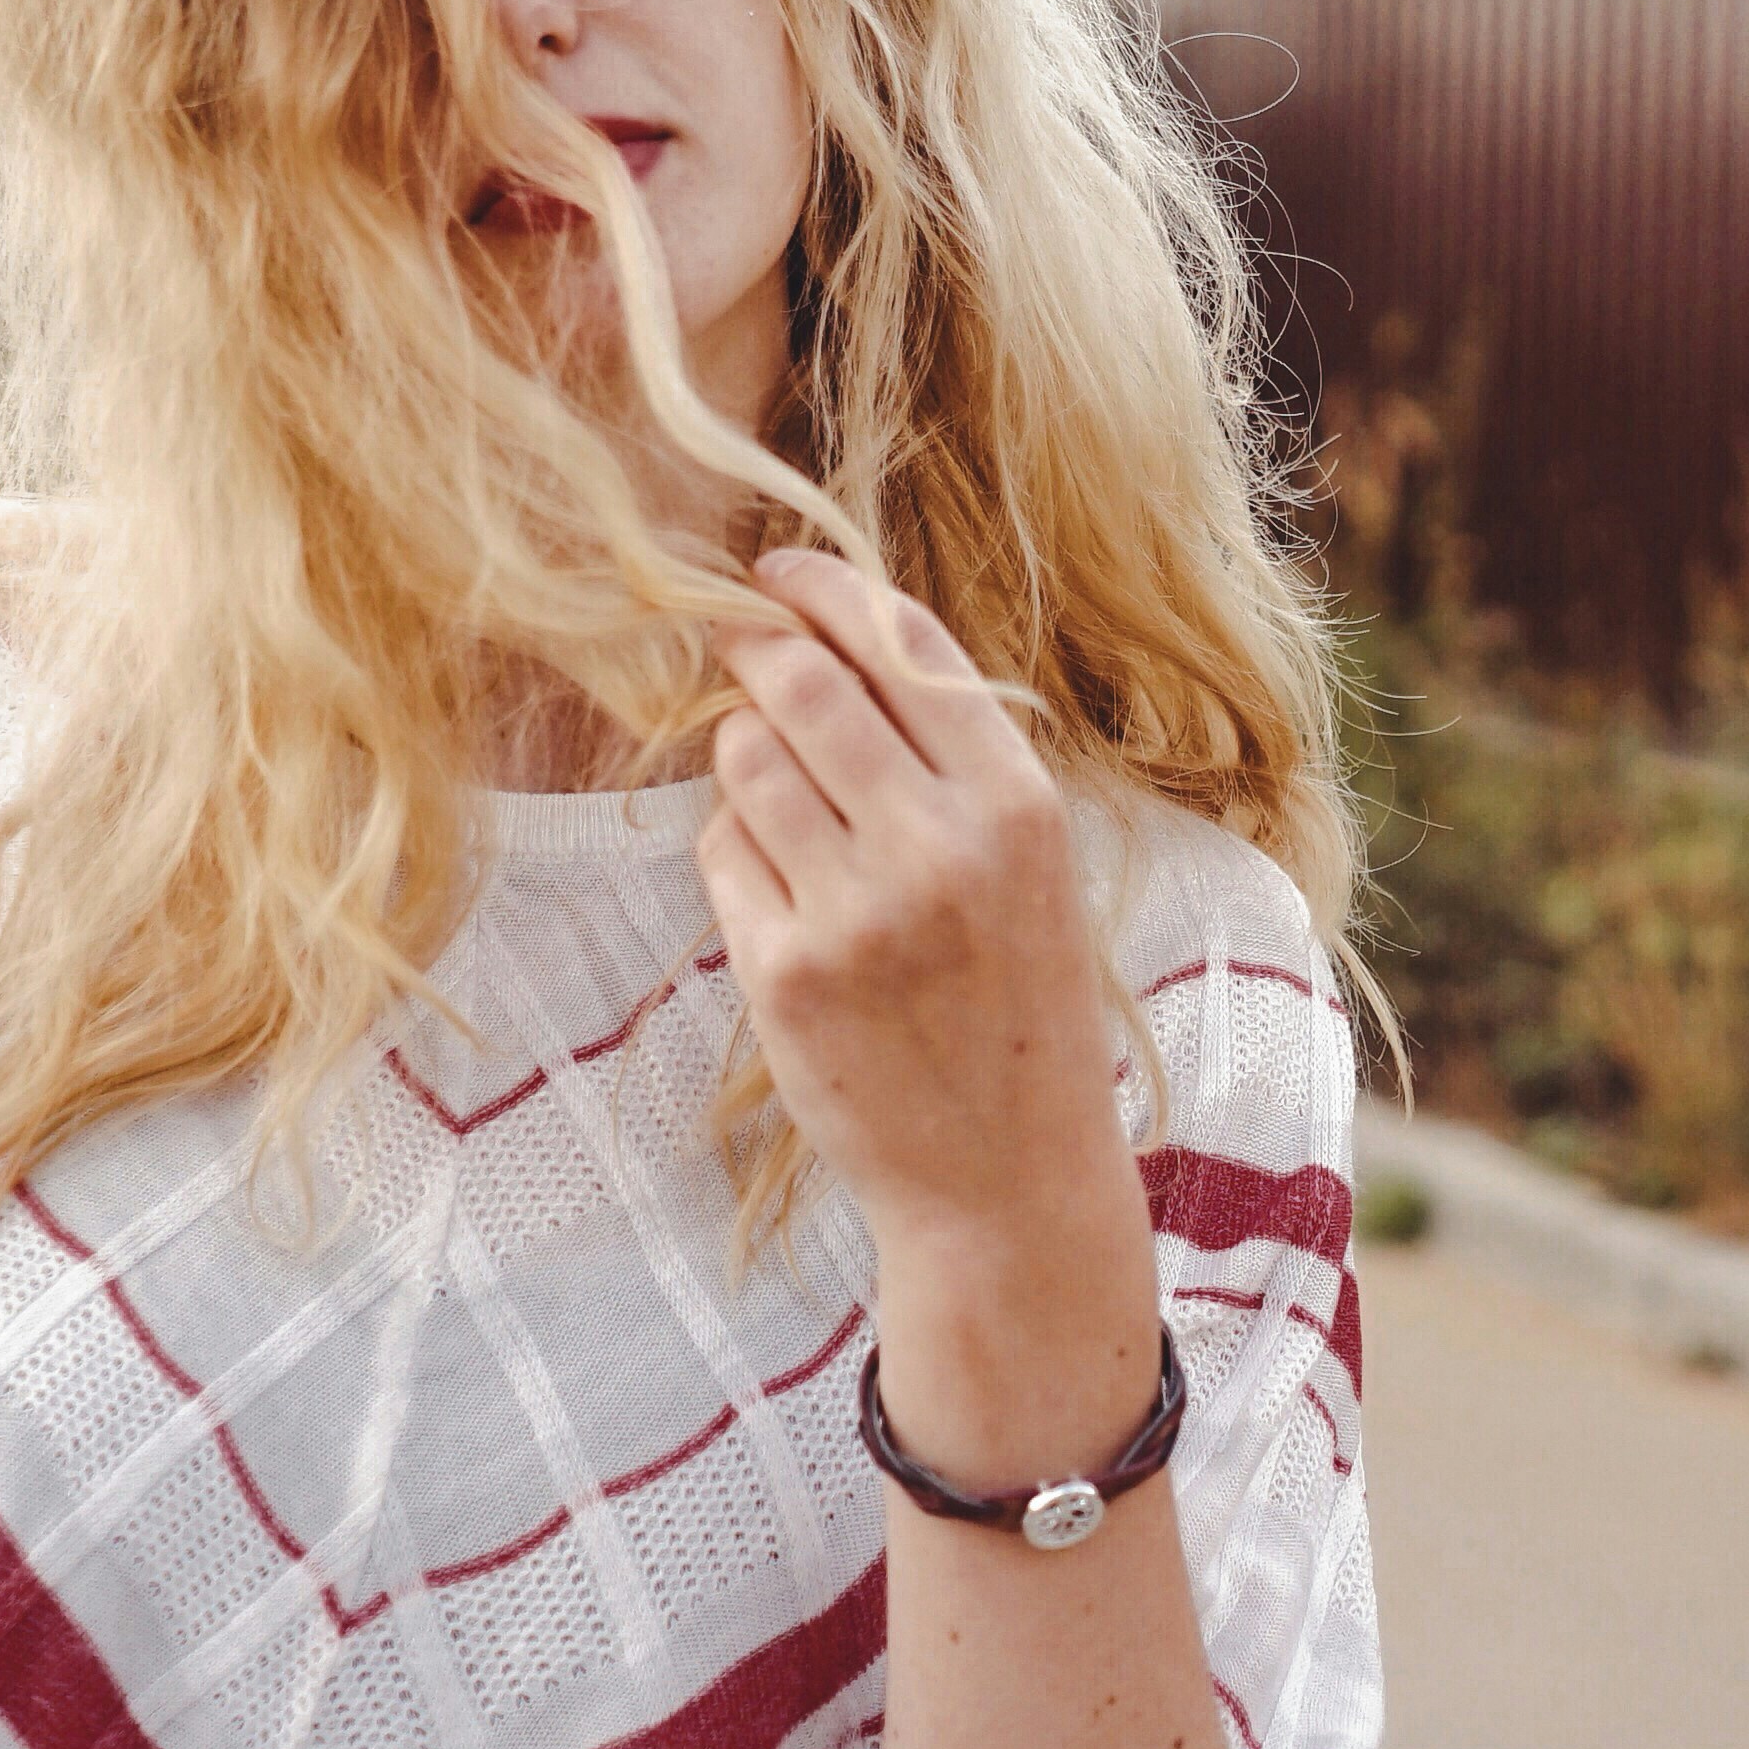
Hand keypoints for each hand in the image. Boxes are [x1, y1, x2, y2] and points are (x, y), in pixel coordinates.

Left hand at [700, 550, 1148, 1284]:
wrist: (1008, 1180)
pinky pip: (721, 851)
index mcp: (1016, 805)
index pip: (901, 644)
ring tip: (775, 784)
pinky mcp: (784, 973)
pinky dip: (734, 844)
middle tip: (732, 634)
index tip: (776, 568)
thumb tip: (836, 632)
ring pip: (744, 758)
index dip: (823, 587)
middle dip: (754, 644)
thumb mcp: (1027, 864)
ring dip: (741, 747)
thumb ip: (951, 756)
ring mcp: (855, 912)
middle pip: (803, 683)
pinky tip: (780, 883)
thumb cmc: (1019, 1002)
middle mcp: (938, 846)